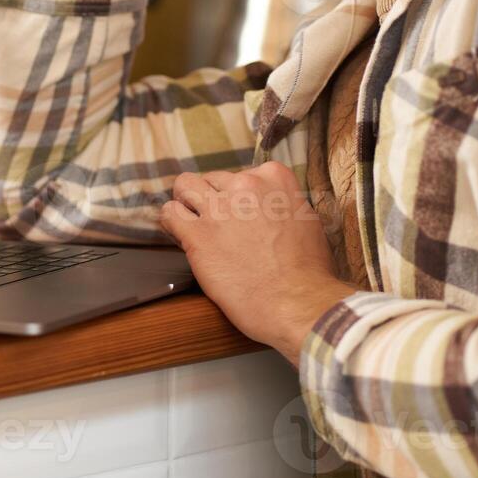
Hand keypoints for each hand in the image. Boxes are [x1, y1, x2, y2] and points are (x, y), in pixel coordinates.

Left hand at [160, 161, 356, 364]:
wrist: (296, 303)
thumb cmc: (307, 271)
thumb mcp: (305, 220)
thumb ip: (280, 204)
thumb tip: (268, 206)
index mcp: (273, 177)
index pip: (242, 175)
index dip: (239, 197)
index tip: (242, 216)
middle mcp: (244, 185)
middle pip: (213, 180)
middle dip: (214, 200)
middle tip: (219, 226)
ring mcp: (219, 208)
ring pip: (185, 186)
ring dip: (187, 203)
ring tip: (193, 223)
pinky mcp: (197, 234)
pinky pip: (170, 214)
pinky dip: (172, 223)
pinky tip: (181, 236)